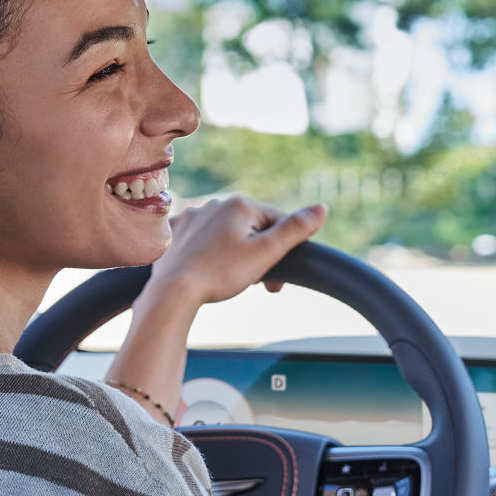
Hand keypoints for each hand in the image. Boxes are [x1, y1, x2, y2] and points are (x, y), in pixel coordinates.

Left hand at [147, 196, 326, 308]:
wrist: (173, 292)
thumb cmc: (221, 274)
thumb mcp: (266, 253)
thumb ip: (295, 229)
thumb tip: (321, 208)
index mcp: (240, 205)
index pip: (276, 222)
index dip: (283, 251)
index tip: (277, 282)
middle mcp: (214, 204)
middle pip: (250, 229)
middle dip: (258, 254)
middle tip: (257, 284)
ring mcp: (191, 217)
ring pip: (224, 233)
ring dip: (233, 252)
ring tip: (229, 278)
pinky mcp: (174, 233)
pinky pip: (198, 238)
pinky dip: (206, 252)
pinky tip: (205, 268)